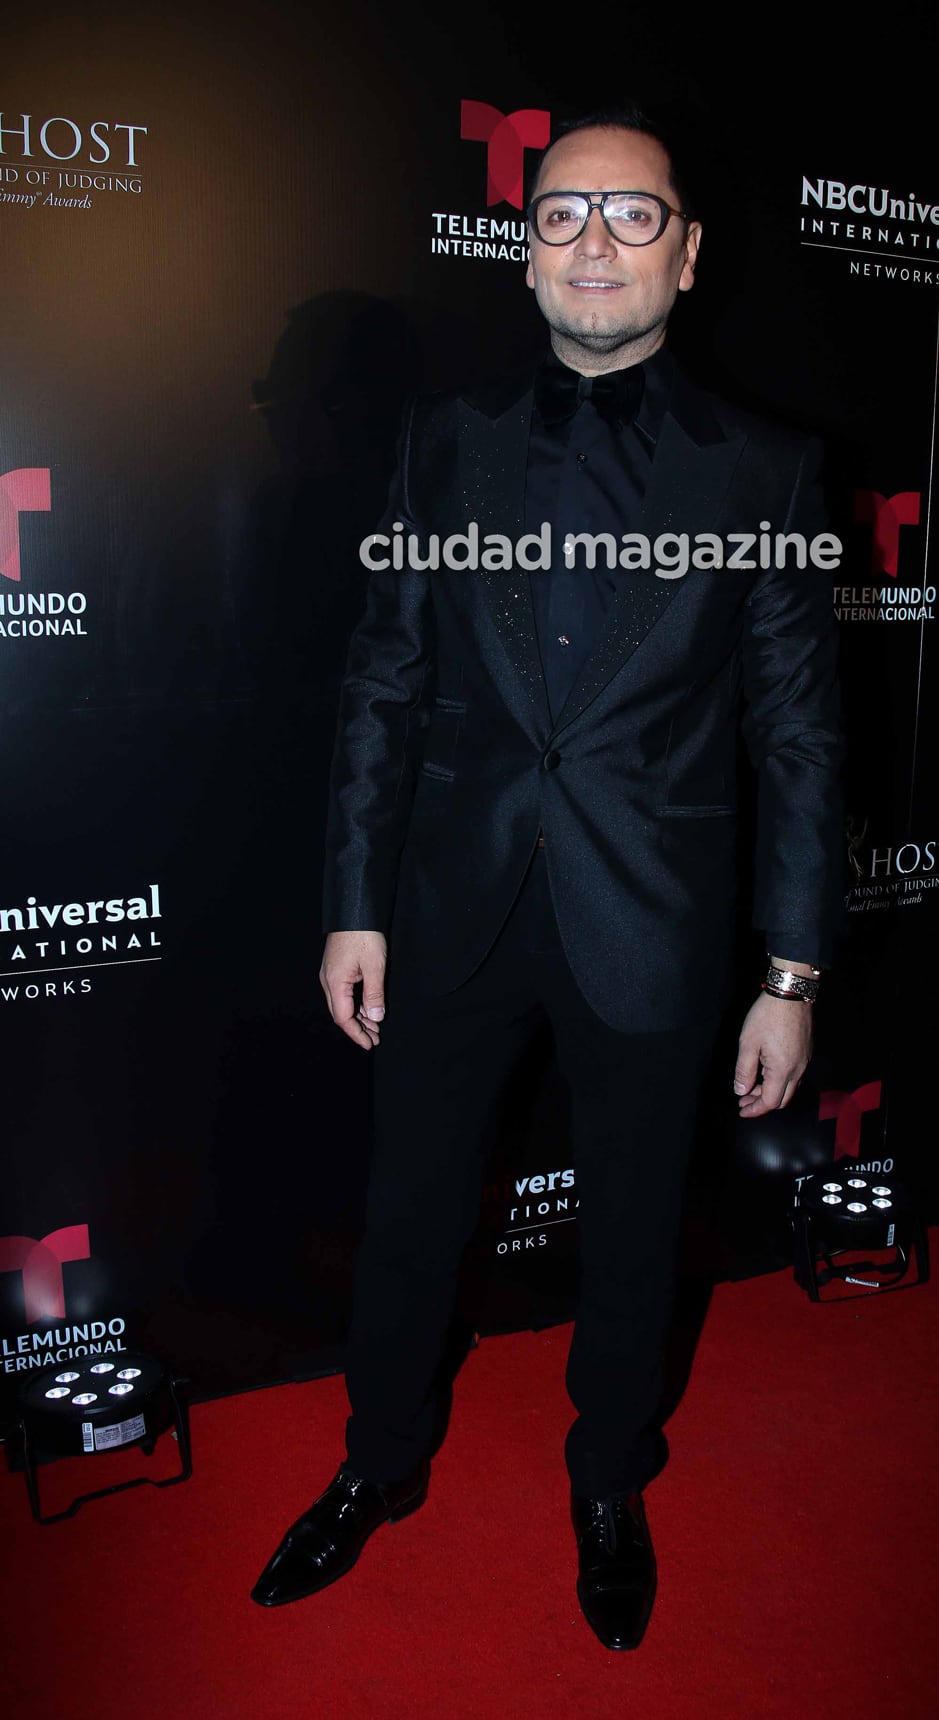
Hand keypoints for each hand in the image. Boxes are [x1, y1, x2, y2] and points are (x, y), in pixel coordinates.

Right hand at [320, 930, 386, 1049]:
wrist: (355, 909)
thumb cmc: (364, 935)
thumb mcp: (374, 966)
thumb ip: (374, 994)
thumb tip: (375, 1018)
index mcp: (335, 982)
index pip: (343, 1018)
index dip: (357, 1033)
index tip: (370, 1044)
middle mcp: (328, 980)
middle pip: (340, 1013)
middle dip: (358, 1028)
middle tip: (375, 1039)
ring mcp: (330, 973)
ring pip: (342, 1003)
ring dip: (358, 1016)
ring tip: (375, 1026)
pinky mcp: (336, 967)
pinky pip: (344, 992)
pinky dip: (356, 1003)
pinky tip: (368, 1008)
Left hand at [733, 992, 812, 1117]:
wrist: (791, 994)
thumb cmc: (768, 1015)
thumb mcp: (748, 1043)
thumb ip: (744, 1071)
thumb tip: (741, 1090)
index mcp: (783, 1070)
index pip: (770, 1102)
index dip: (755, 1109)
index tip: (742, 1110)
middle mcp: (798, 1069)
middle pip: (782, 1099)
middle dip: (762, 1103)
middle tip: (745, 1100)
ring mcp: (804, 1061)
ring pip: (789, 1087)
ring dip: (771, 1092)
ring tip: (752, 1087)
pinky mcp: (806, 1052)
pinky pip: (794, 1075)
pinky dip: (780, 1080)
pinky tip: (766, 1072)